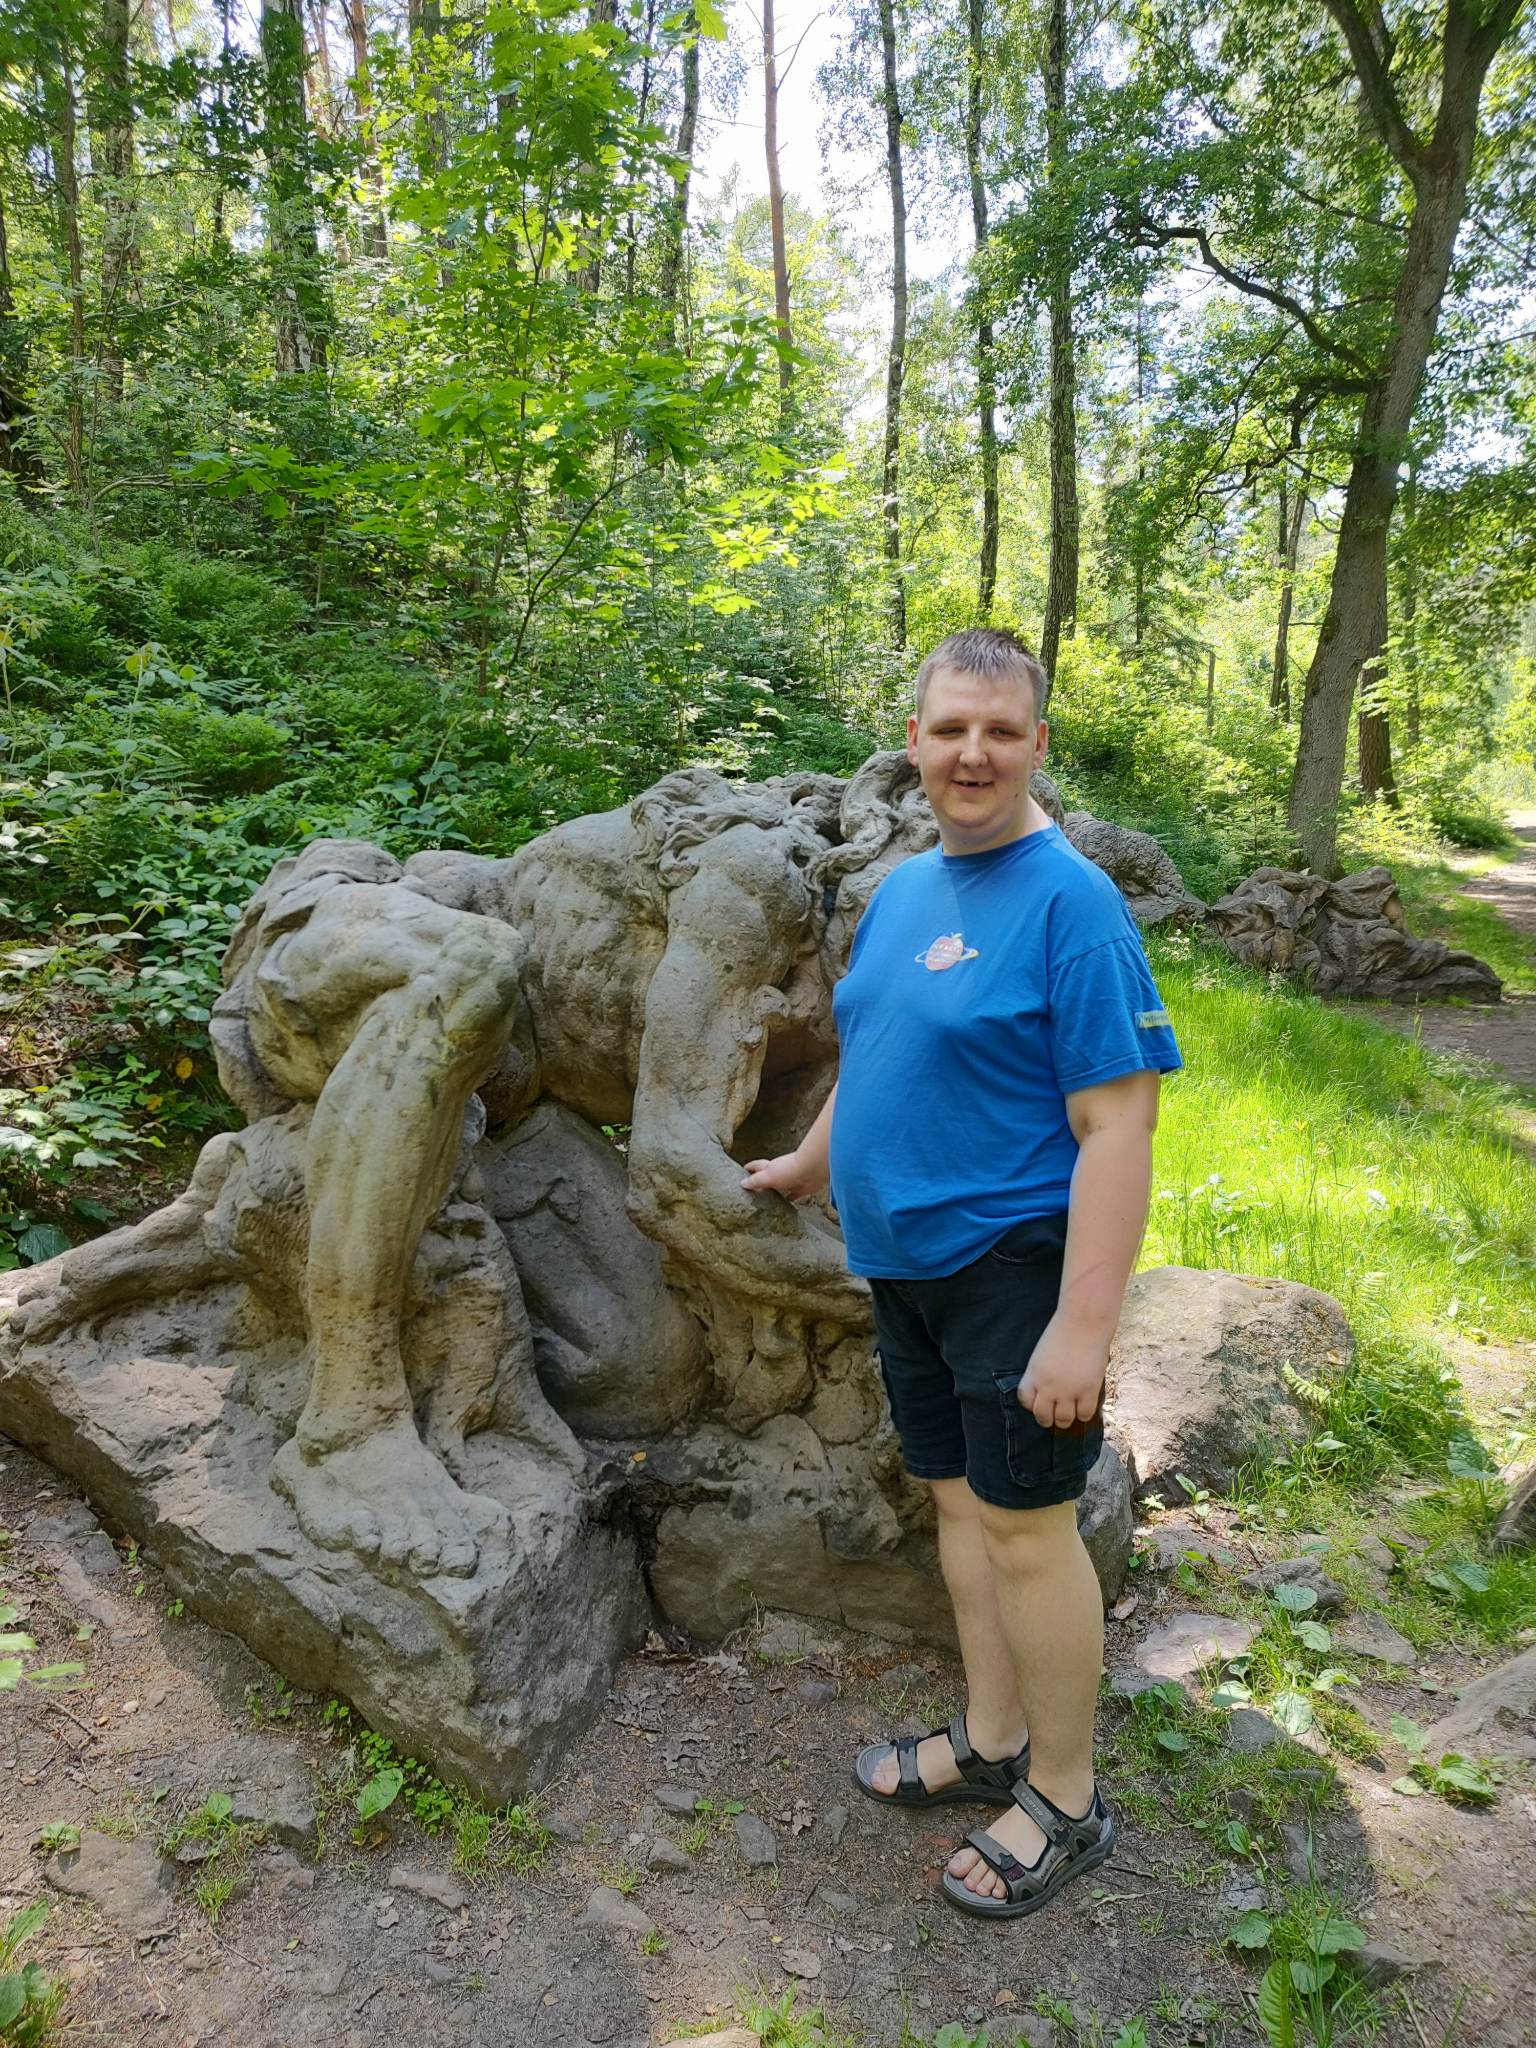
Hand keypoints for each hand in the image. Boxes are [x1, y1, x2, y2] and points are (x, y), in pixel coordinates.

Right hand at [741, 1151, 824, 1201]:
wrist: (812, 1169)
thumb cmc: (788, 1169)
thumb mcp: (767, 1176)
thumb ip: (755, 1181)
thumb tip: (742, 1183)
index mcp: (769, 1167)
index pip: (756, 1166)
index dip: (750, 1167)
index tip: (744, 1169)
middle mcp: (779, 1172)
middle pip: (768, 1176)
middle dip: (761, 1181)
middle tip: (753, 1189)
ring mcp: (790, 1180)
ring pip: (780, 1187)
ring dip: (774, 1191)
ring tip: (767, 1199)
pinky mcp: (801, 1188)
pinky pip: (793, 1195)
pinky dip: (788, 1199)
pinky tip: (785, 1204)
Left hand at [1018, 1314, 1107, 1428]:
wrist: (1084, 1322)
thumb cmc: (1063, 1331)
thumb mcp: (1042, 1354)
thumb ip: (1042, 1373)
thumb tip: (1048, 1392)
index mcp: (1033, 1375)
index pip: (1025, 1401)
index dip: (1032, 1405)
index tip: (1039, 1403)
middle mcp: (1047, 1386)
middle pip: (1043, 1416)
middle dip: (1047, 1419)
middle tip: (1054, 1416)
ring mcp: (1068, 1390)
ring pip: (1064, 1420)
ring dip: (1065, 1420)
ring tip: (1070, 1414)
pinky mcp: (1088, 1391)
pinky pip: (1084, 1414)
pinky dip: (1083, 1414)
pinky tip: (1084, 1407)